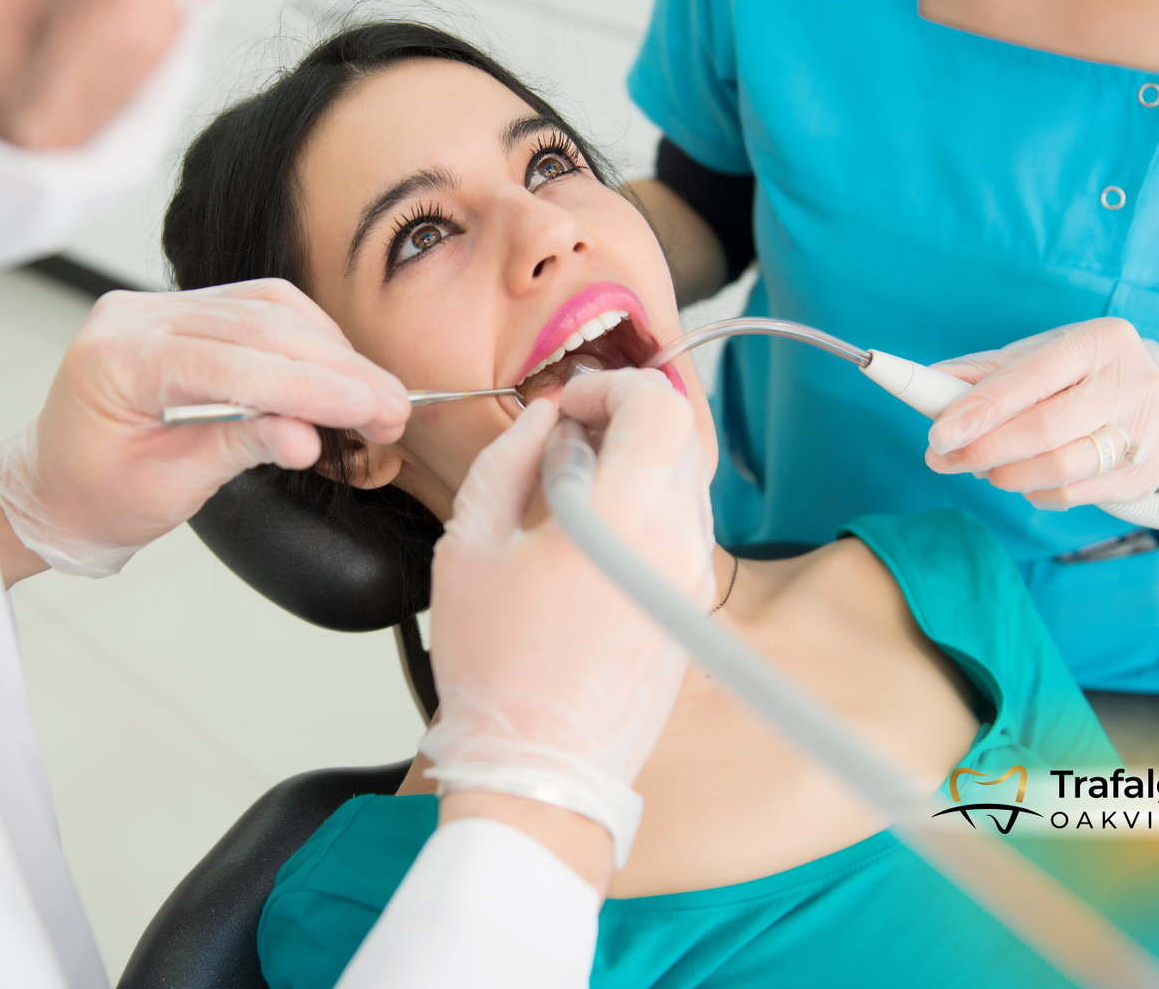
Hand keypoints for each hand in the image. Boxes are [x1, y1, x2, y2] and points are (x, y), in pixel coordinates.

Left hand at [0, 279, 409, 576]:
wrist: (52, 489)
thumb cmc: (95, 496)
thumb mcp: (167, 488)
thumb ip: (238, 448)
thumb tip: (308, 438)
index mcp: (117, 358)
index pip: (232, 360)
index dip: (311, 386)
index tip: (371, 410)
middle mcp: (135, 315)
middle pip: (260, 325)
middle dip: (337, 369)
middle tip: (394, 410)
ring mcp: (159, 305)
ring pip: (269, 308)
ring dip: (333, 351)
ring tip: (377, 399)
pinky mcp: (185, 312)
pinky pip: (260, 309)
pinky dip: (309, 340)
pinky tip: (341, 373)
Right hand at [422, 369, 710, 873]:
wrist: (541, 771)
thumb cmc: (498, 673)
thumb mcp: (469, 547)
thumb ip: (507, 463)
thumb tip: (540, 422)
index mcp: (623, 518)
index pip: (657, 407)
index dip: (611, 387)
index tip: (570, 402)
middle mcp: (675, 544)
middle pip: (677, 439)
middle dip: (623, 418)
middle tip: (567, 435)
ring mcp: (690, 580)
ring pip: (682, 482)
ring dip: (633, 463)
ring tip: (569, 490)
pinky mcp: (689, 610)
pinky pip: (679, 529)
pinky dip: (643, 508)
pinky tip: (589, 535)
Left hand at [925, 317, 1158, 508]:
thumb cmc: (1085, 376)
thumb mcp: (1042, 357)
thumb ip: (986, 372)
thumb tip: (930, 385)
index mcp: (1100, 342)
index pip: (1030, 378)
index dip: (980, 410)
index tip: (939, 435)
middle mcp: (1133, 383)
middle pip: (1043, 430)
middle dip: (983, 450)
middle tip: (943, 459)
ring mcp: (1146, 433)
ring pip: (1059, 469)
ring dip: (1005, 475)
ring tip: (984, 468)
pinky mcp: (1146, 475)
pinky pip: (1073, 495)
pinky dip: (1034, 492)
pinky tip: (1024, 479)